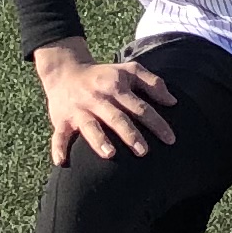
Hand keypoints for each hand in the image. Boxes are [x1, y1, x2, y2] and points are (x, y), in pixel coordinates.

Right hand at [33, 40, 175, 163]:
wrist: (65, 71)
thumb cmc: (104, 75)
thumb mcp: (129, 71)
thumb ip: (153, 83)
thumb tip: (173, 102)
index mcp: (116, 87)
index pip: (140, 107)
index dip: (156, 123)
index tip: (170, 139)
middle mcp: (98, 99)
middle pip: (117, 118)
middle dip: (130, 134)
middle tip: (143, 151)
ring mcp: (79, 110)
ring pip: (90, 126)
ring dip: (99, 140)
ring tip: (109, 154)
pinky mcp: (62, 119)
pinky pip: (59, 135)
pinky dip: (58, 148)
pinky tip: (61, 161)